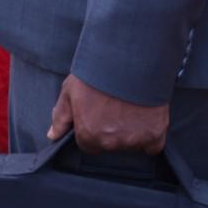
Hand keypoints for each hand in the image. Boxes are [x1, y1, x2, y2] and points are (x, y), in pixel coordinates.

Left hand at [47, 74, 169, 156]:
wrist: (129, 61)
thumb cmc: (96, 74)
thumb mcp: (70, 92)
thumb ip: (61, 118)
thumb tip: (52, 136)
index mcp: (89, 135)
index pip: (88, 145)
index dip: (91, 130)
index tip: (97, 115)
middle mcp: (111, 142)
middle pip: (109, 145)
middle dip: (109, 131)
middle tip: (113, 108)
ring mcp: (134, 140)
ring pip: (130, 145)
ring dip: (129, 133)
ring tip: (128, 108)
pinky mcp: (155, 135)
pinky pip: (152, 146)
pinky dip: (149, 136)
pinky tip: (144, 118)